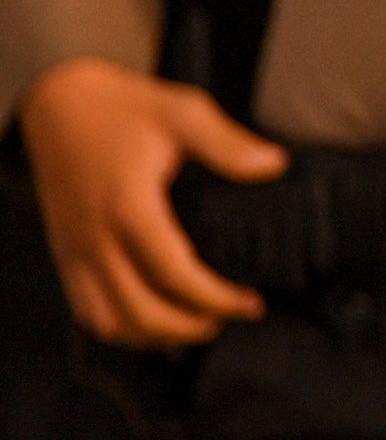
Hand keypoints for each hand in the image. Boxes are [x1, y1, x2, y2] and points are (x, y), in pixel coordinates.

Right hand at [16, 58, 285, 347]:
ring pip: (109, 322)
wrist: (57, 103)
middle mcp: (96, 239)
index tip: (251, 303)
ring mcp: (75, 251)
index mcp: (129, 208)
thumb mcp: (183, 112)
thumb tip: (275, 166)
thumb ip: (228, 144)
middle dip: (191, 327)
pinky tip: (154, 322)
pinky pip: (86, 310)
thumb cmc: (123, 108)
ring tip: (198, 325)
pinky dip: (121, 327)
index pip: (175, 275)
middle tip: (232, 318)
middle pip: (141, 313)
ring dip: (155, 336)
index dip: (216, 299)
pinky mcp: (65, 254)